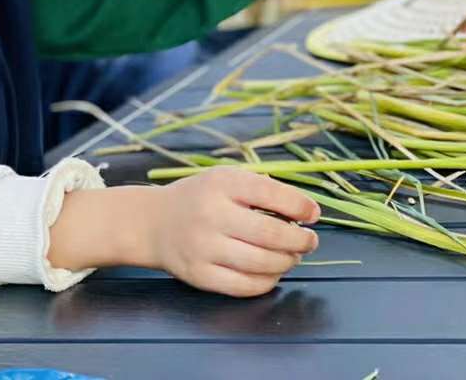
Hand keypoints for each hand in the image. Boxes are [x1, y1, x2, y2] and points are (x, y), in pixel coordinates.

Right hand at [49, 168, 319, 297]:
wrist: (152, 223)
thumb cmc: (200, 198)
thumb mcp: (225, 179)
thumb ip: (262, 189)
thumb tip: (306, 211)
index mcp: (222, 184)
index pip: (271, 193)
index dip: (300, 206)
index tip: (313, 215)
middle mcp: (212, 215)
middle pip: (270, 233)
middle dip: (299, 240)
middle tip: (309, 241)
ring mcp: (204, 248)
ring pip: (261, 263)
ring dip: (287, 262)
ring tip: (293, 256)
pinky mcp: (200, 275)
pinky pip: (244, 286)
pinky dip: (267, 281)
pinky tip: (273, 272)